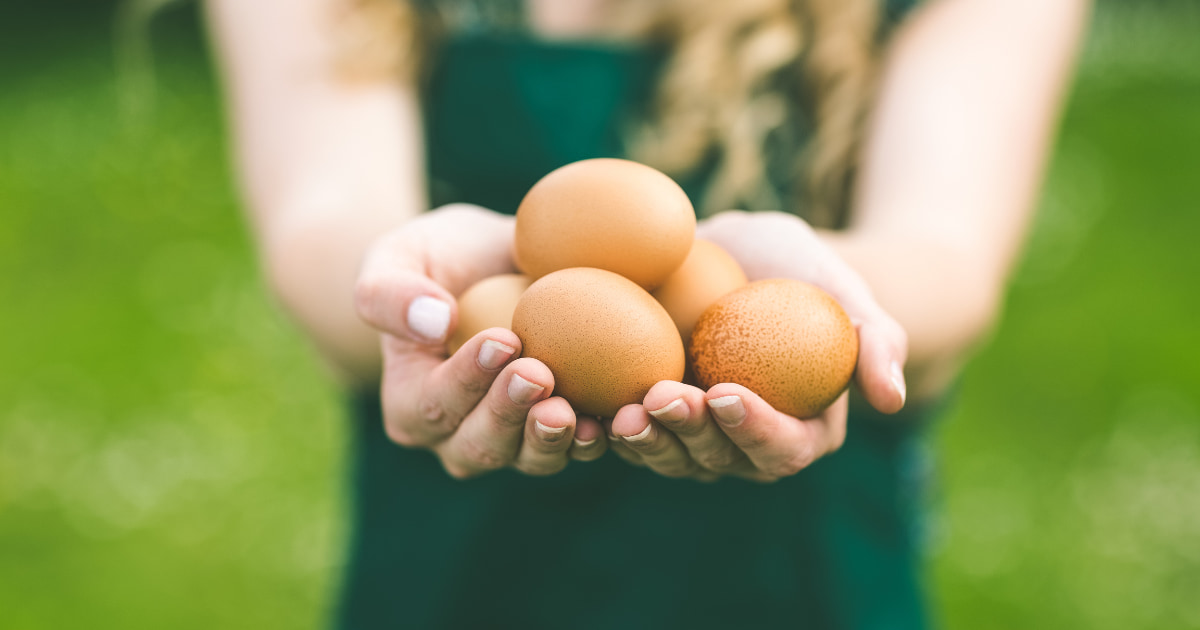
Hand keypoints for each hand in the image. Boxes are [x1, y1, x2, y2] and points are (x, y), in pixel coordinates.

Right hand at [354, 204, 607, 478]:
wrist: (495, 263)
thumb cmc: (436, 257)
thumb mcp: (395, 256)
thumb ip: (389, 292)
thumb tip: (435, 322)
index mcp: (411, 406)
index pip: (434, 403)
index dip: (466, 380)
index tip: (503, 339)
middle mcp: (458, 438)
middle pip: (482, 444)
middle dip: (510, 414)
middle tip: (539, 373)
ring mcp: (513, 442)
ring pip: (531, 457)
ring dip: (553, 438)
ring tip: (573, 410)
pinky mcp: (561, 432)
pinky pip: (577, 446)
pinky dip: (597, 437)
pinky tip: (615, 416)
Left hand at [605, 210, 906, 481]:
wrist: (739, 254)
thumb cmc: (800, 270)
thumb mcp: (844, 288)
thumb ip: (876, 341)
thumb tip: (891, 400)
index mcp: (801, 431)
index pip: (782, 448)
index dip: (754, 430)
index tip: (726, 392)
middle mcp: (746, 447)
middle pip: (719, 461)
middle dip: (690, 436)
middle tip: (664, 397)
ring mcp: (696, 439)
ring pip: (670, 456)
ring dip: (646, 440)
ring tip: (624, 409)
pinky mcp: (653, 420)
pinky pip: (632, 433)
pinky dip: (608, 424)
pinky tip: (588, 403)